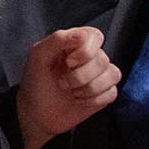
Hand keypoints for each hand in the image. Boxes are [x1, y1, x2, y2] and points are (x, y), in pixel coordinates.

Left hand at [14, 26, 119, 148]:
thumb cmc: (36, 81)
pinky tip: (79, 101)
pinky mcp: (104, 93)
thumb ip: (58, 39)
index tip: (68, 62)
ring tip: (71, 92)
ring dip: (89, 88)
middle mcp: (90, 56)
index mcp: (74, 42)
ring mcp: (99, 75)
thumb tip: (83, 35)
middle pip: (102, 59)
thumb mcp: (39, 56)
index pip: (95, 36)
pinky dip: (95, 100)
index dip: (86, 50)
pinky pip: (112, 92)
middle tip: (63, 82)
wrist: (37, 113)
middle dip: (81, 75)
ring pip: (112, 74)